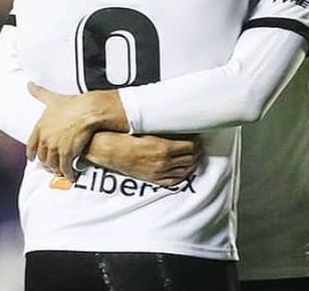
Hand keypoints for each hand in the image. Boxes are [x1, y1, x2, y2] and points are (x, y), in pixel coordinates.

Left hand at [26, 83, 126, 180]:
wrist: (87, 111)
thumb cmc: (72, 104)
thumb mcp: (53, 98)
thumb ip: (39, 92)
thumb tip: (29, 84)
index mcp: (40, 127)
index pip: (31, 145)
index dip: (32, 153)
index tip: (33, 158)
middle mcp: (45, 139)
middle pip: (42, 156)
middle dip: (46, 162)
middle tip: (50, 165)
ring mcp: (55, 147)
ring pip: (52, 163)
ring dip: (56, 168)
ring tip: (60, 171)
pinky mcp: (67, 153)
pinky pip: (64, 167)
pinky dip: (67, 173)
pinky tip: (71, 175)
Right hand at [86, 132, 203, 186]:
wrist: (110, 148)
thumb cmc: (128, 135)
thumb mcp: (150, 129)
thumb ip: (167, 130)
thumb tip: (182, 127)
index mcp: (164, 147)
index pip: (191, 146)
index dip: (197, 140)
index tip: (198, 136)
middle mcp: (163, 162)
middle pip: (190, 158)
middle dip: (197, 151)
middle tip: (198, 144)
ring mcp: (158, 172)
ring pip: (184, 169)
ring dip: (192, 162)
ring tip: (194, 155)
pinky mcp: (152, 178)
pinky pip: (174, 180)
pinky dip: (183, 174)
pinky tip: (185, 169)